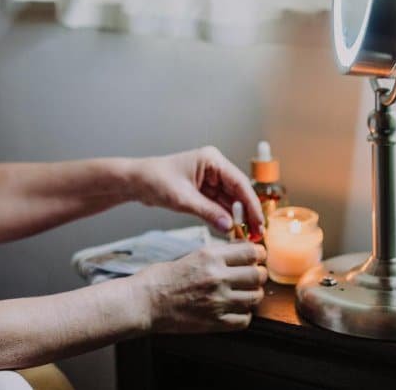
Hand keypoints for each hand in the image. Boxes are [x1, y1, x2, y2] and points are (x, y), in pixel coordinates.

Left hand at [125, 146, 264, 239]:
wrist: (136, 181)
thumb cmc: (155, 181)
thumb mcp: (183, 199)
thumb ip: (208, 212)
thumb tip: (230, 226)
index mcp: (212, 160)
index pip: (239, 183)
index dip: (251, 204)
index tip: (259, 222)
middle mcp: (214, 167)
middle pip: (238, 192)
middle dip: (247, 213)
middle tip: (257, 233)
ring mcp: (210, 179)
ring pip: (231, 200)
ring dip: (238, 217)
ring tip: (248, 235)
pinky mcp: (204, 190)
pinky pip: (220, 204)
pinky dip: (226, 217)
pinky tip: (233, 230)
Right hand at [131, 242, 267, 332]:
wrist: (144, 302)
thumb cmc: (161, 279)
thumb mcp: (192, 256)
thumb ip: (218, 256)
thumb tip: (242, 254)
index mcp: (210, 257)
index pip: (251, 251)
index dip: (259, 253)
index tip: (258, 256)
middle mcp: (217, 277)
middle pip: (257, 274)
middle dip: (258, 274)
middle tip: (253, 275)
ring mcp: (218, 301)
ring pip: (255, 297)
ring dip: (252, 294)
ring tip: (243, 293)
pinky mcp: (215, 322)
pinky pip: (245, 319)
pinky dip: (243, 314)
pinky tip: (234, 309)